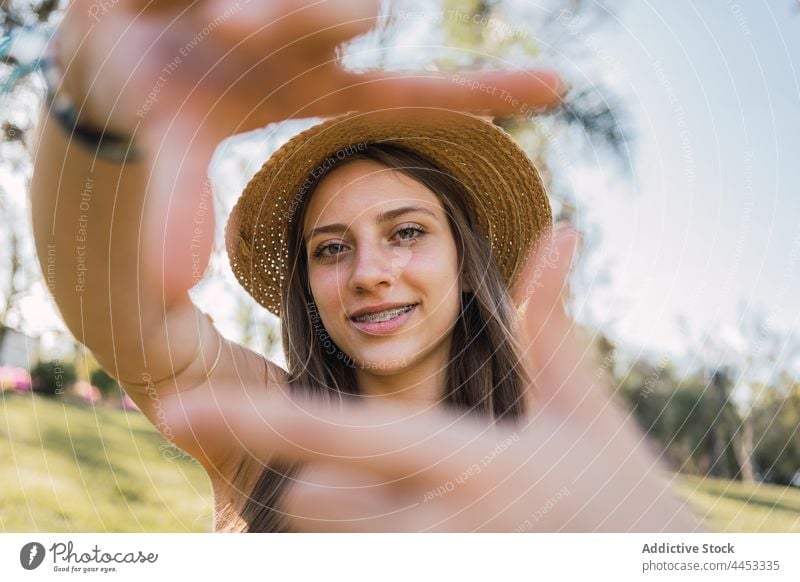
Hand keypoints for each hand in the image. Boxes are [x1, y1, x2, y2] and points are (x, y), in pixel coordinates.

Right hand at [55, 0, 565, 299]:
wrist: (105, 36)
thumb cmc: (155, 88)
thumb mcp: (174, 142)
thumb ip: (179, 204)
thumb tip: (167, 286)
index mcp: (312, 82)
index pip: (406, 92)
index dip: (478, 90)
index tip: (558, 88)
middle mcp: (301, 33)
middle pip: (333, 19)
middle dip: (323, 19)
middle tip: (358, 17)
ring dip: (276, 9)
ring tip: (227, 21)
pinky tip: (217, 1)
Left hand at [166, 227, 697, 531]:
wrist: (651, 567)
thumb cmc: (615, 490)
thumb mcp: (577, 407)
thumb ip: (547, 321)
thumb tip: (559, 231)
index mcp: (468, 458)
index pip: (335, 436)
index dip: (249, 423)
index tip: (176, 409)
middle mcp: (441, 524)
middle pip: (308, 503)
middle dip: (301, 481)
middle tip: (333, 465)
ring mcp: (441, 570)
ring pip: (330, 547)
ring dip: (334, 523)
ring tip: (391, 501)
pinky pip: (364, 571)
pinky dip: (360, 546)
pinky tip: (399, 527)